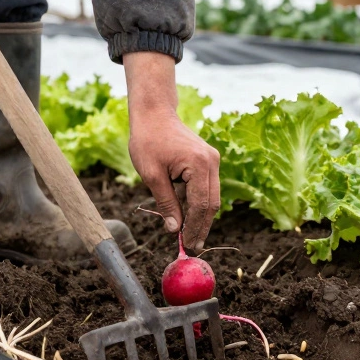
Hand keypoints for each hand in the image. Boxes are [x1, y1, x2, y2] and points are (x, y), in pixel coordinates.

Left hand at [124, 52, 220, 251]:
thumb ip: (166, 203)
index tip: (188, 244)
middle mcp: (212, 162)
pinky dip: (195, 202)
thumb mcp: (152, 175)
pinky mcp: (207, 160)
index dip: (195, 227)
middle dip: (201, 225)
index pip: (201, 205)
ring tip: (187, 234)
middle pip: (211, 203)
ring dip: (198, 215)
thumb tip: (174, 229)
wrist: (154, 113)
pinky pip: (205, 187)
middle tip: (192, 245)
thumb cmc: (148, 140)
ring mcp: (212, 160)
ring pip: (210, 197)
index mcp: (200, 164)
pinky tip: (184, 214)